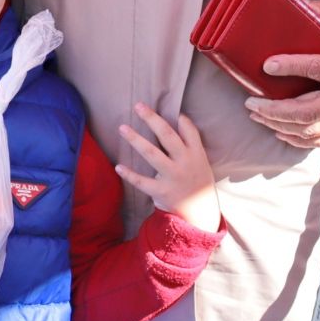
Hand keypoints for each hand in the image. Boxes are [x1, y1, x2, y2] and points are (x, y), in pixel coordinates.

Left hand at [116, 103, 220, 232]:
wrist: (200, 214)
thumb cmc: (197, 181)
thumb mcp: (201, 161)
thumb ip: (192, 142)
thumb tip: (180, 117)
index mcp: (196, 154)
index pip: (189, 131)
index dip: (180, 120)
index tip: (164, 108)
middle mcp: (185, 163)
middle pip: (167, 136)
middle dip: (152, 119)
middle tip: (138, 106)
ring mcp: (173, 177)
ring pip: (152, 154)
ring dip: (136, 140)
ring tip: (122, 128)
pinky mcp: (162, 192)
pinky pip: (143, 182)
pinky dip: (130, 174)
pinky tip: (118, 166)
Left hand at [245, 1, 319, 149]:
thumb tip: (295, 1)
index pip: (317, 69)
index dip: (290, 67)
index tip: (266, 65)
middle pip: (307, 113)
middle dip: (274, 112)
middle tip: (251, 103)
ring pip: (311, 131)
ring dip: (280, 126)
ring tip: (257, 115)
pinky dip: (298, 140)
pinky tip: (280, 131)